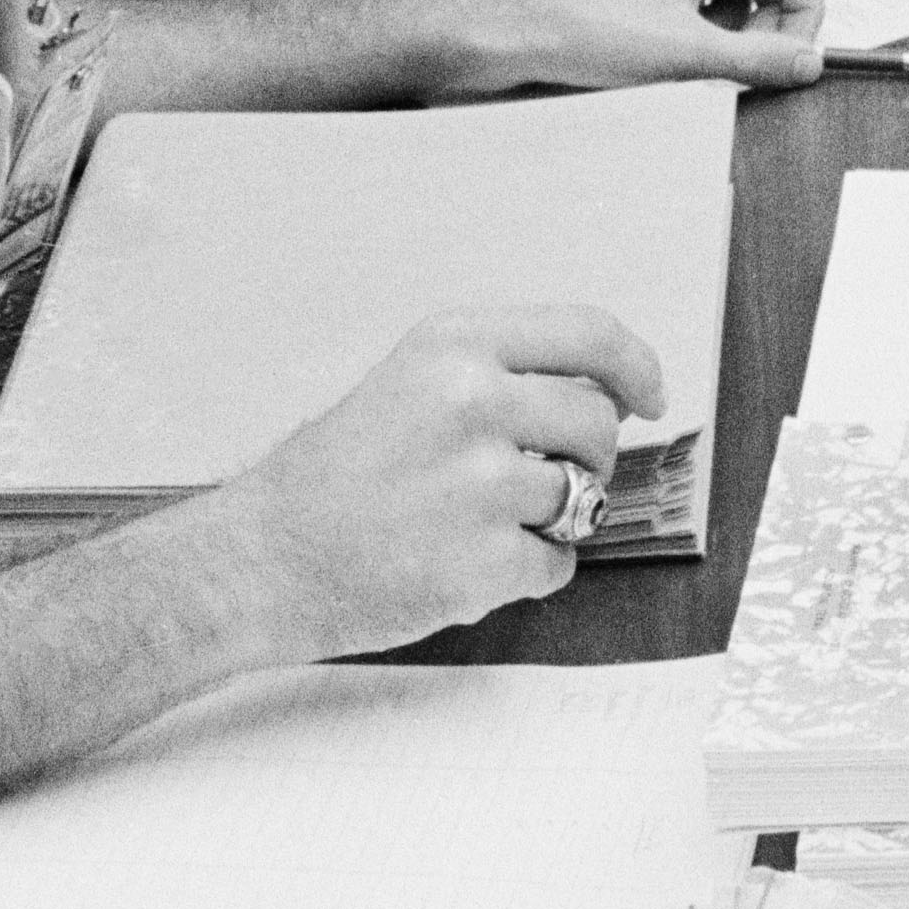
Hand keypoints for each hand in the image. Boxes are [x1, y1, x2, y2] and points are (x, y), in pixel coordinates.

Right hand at [183, 302, 669, 659]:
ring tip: (471, 523)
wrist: (260, 560)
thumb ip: (504, 376)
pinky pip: (558, 565)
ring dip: (548, 519)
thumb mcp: (412, 382)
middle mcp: (472, 402)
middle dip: (585, 460)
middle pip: (597, 425)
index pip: (591, 335)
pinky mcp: (482, 562)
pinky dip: (525, 573)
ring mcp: (480, 485)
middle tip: (532, 482)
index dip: (636, 368)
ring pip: (581, 499)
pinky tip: (460, 562)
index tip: (648, 397)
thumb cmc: (337, 475)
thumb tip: (607, 396)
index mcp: (455, 345)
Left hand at [434, 0, 823, 94]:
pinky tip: (678, 39)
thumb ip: (758, 58)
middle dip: (773, 10)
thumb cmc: (579, 29)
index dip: (806, 7)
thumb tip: (805, 61)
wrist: (510, 29)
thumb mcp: (686, 54)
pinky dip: (701, 4)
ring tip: (715, 50)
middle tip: (761, 55)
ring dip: (738, 9)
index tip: (795, 48)